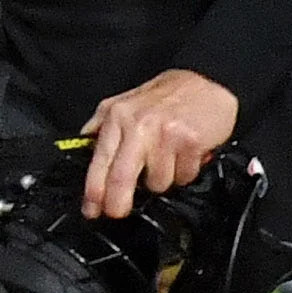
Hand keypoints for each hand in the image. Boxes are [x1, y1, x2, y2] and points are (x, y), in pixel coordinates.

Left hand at [78, 68, 238, 221]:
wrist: (207, 80)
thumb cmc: (166, 97)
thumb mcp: (124, 103)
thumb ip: (102, 125)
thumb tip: (83, 147)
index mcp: (117, 118)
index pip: (99, 161)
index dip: (94, 192)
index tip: (91, 210)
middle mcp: (138, 126)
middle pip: (121, 177)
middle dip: (117, 203)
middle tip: (117, 212)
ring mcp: (165, 134)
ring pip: (157, 183)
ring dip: (163, 180)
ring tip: (168, 160)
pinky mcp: (190, 142)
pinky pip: (183, 176)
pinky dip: (185, 172)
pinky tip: (185, 155)